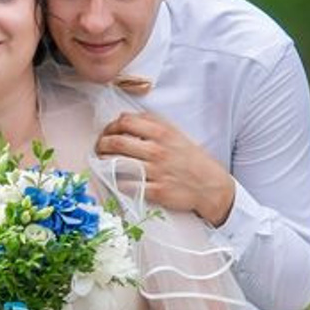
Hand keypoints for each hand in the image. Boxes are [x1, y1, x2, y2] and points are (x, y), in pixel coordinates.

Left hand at [96, 111, 235, 224]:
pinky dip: (115, 182)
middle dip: (101, 144)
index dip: (111, 126)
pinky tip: (113, 180)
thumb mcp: (175, 134)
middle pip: (116, 142)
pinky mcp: (155, 191)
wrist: (210, 185)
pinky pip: (126, 185)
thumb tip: (125, 119)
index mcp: (162, 132)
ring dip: (103, 163)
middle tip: (99, 148)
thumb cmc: (190, 159)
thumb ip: (152, 124)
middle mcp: (157, 150)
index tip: (108, 132)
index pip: (125, 121)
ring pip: (116, 163)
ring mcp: (155, 171)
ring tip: (102, 163)